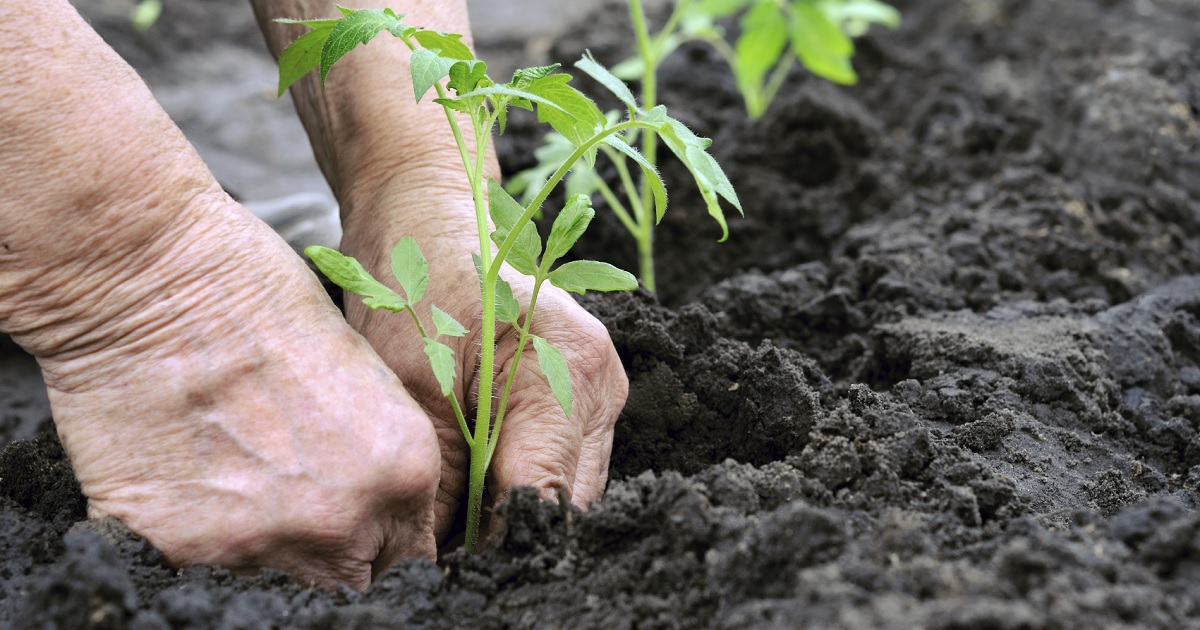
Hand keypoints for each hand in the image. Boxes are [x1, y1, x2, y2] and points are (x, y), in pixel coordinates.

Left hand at [339, 183, 627, 542]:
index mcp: (569, 371)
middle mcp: (602, 383)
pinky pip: (562, 463)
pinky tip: (476, 483)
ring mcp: (602, 389)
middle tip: (442, 550)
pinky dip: (520, 482)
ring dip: (515, 510)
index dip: (494, 544)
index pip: (545, 497)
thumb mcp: (410, 389)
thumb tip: (437, 561)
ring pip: (569, 489)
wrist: (427, 216)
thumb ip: (438, 482)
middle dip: (507, 534)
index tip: (445, 566)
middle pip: (568, 503)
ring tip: (453, 516)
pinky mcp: (587, 394)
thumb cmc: (413, 283)